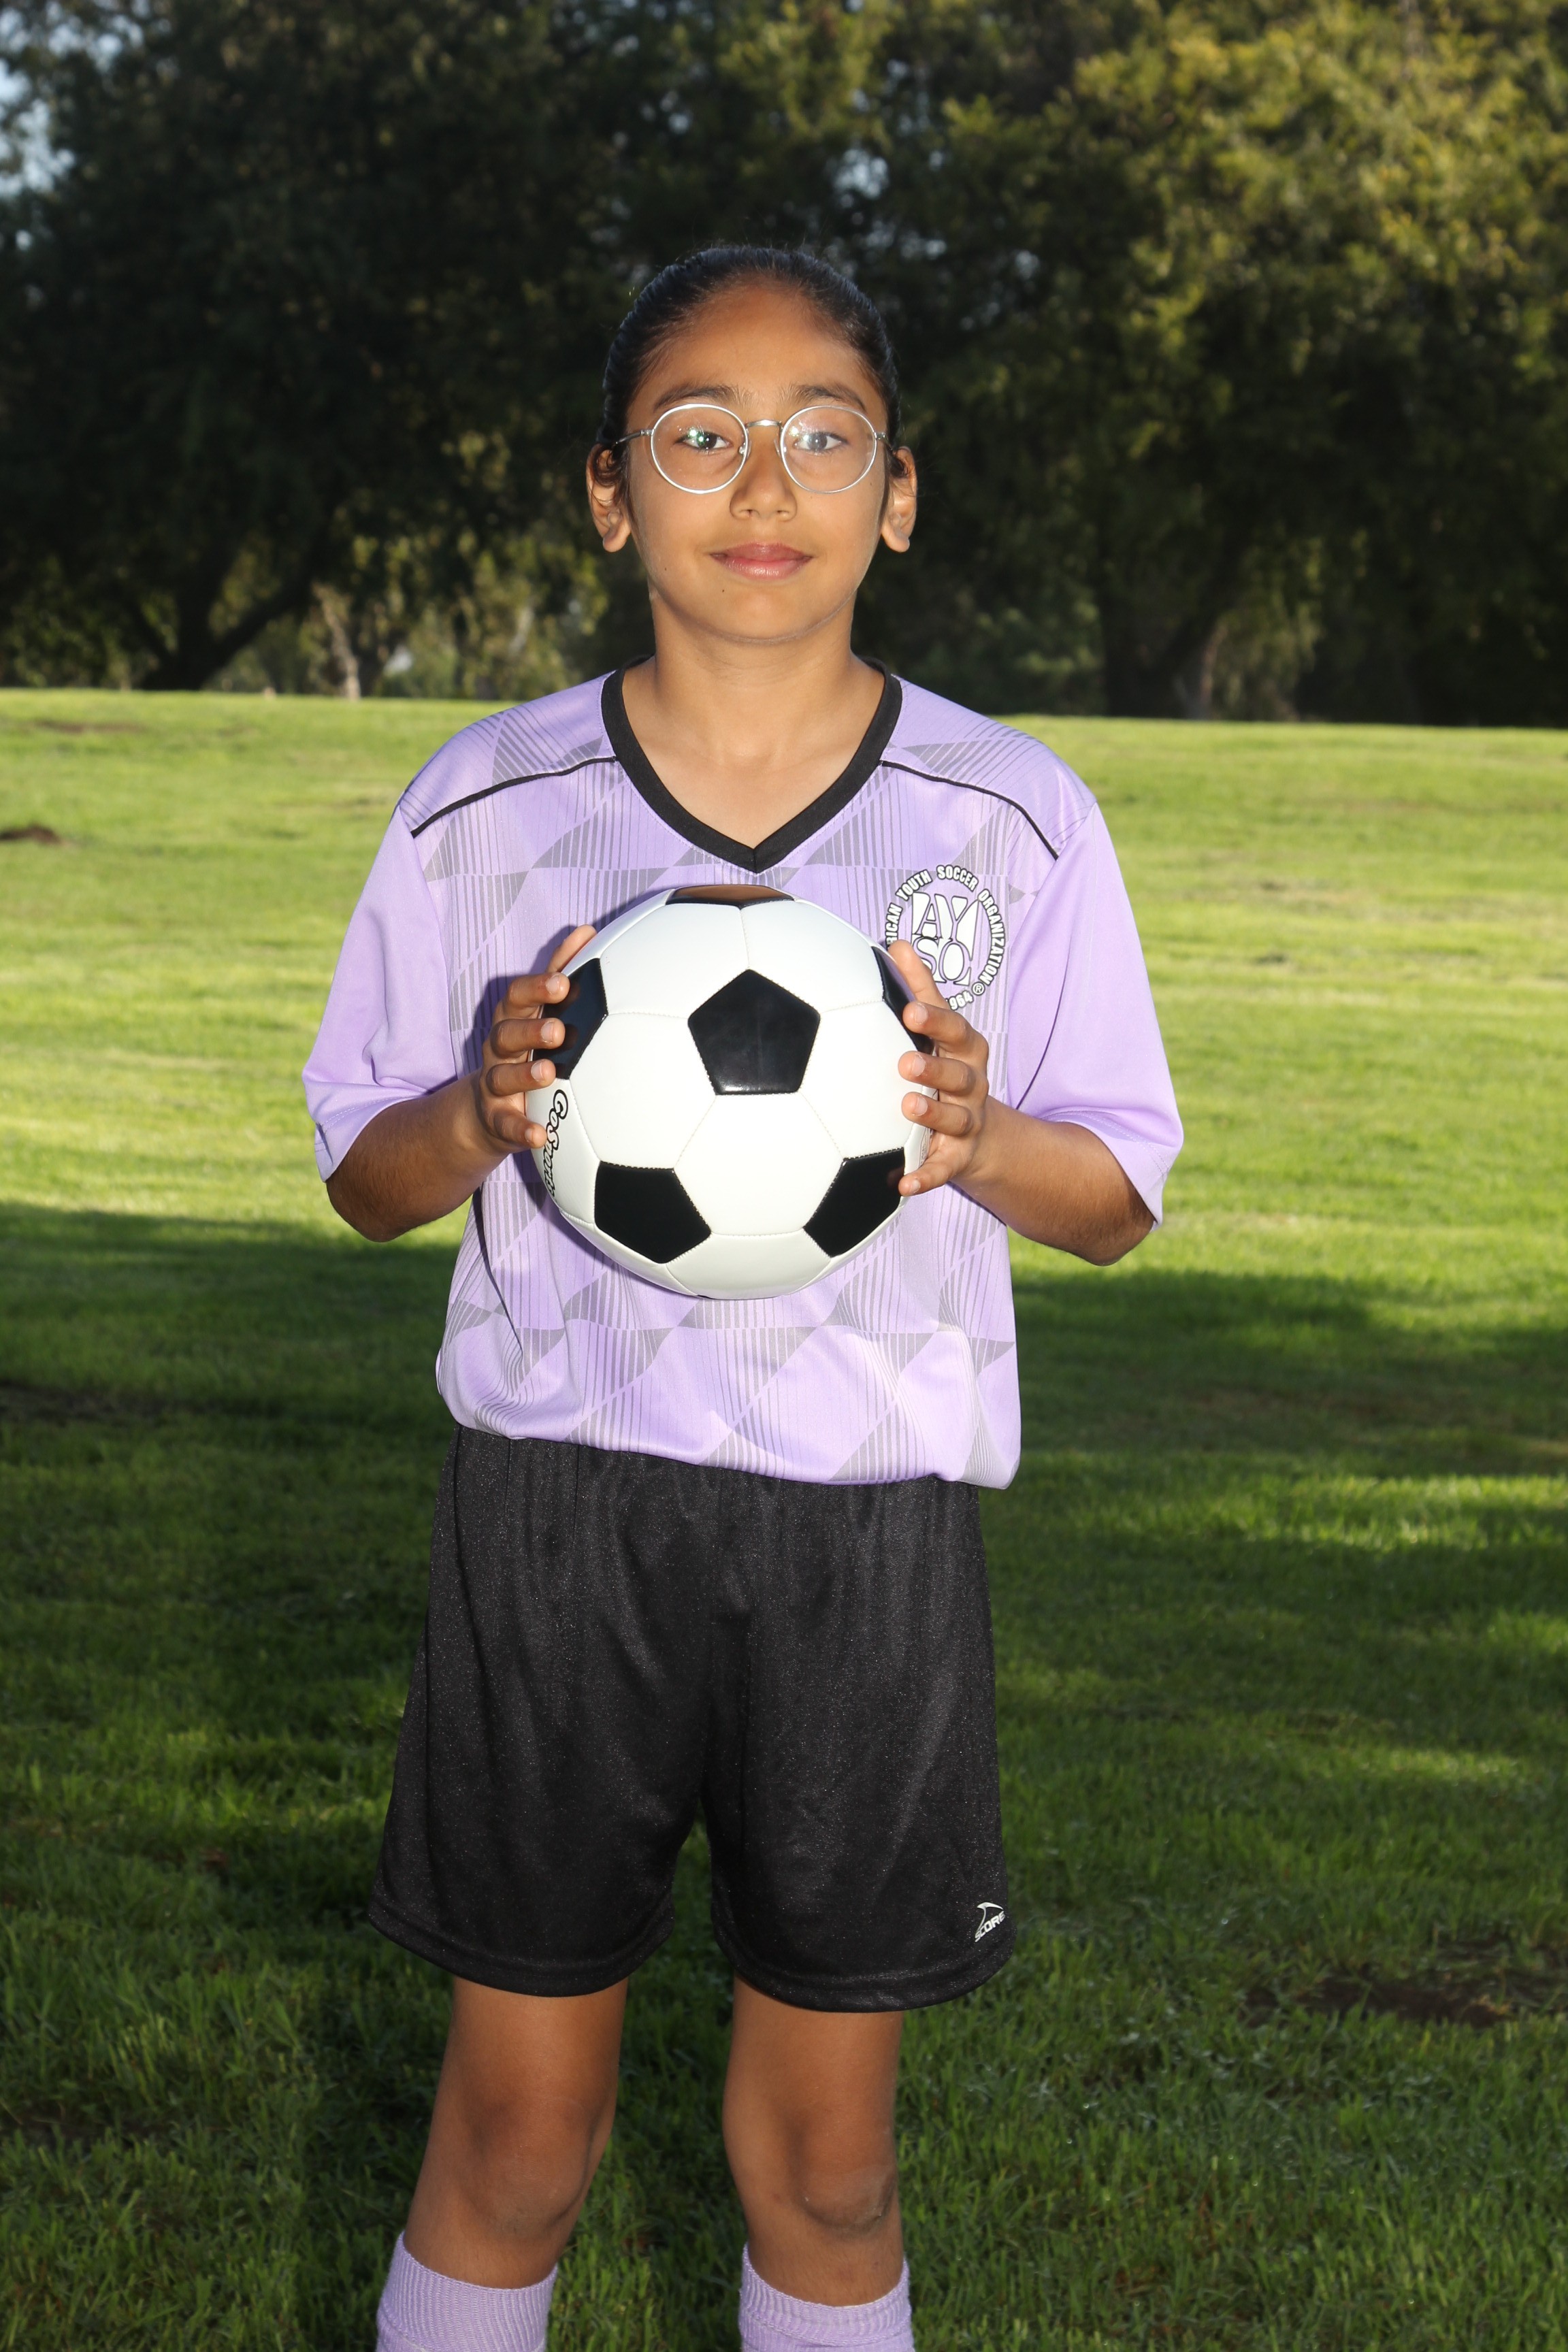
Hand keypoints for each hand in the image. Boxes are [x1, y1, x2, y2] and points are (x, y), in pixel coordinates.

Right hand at [474, 925, 596, 1150]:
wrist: (486, 1110)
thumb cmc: (523, 1052)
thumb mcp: (536, 1013)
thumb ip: (560, 972)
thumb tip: (587, 930)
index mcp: (512, 1020)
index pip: (517, 997)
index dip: (536, 989)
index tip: (562, 982)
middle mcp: (499, 1050)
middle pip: (505, 1033)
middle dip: (529, 1029)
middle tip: (558, 1030)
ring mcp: (494, 1085)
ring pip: (502, 1076)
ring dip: (525, 1075)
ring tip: (548, 1074)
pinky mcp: (496, 1119)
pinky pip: (506, 1125)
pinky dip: (521, 1130)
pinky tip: (540, 1136)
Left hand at [889, 941, 992, 1195]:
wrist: (979, 1134)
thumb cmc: (947, 1066)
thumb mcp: (940, 1029)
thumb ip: (920, 989)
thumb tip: (899, 942)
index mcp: (965, 1051)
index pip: (957, 1031)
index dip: (937, 1020)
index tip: (910, 1009)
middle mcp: (971, 1087)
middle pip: (961, 1076)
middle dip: (937, 1068)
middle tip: (906, 1062)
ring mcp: (966, 1124)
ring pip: (955, 1119)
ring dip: (933, 1115)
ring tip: (907, 1108)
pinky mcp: (957, 1158)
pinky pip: (943, 1170)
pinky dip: (925, 1177)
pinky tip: (902, 1185)